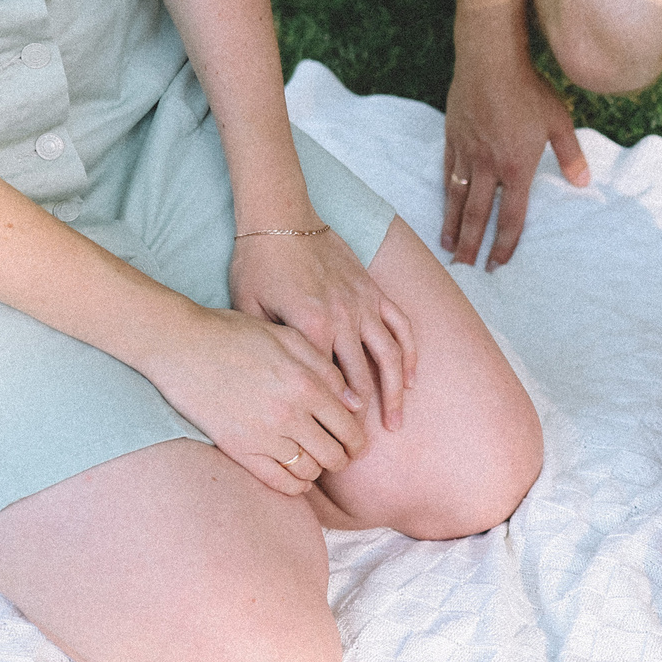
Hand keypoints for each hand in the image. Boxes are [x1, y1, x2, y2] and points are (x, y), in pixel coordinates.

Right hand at [138, 303, 369, 496]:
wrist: (181, 345)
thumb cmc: (236, 335)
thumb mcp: (289, 338)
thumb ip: (326, 370)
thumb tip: (355, 404)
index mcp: (306, 384)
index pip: (350, 428)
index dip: (357, 441)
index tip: (353, 443)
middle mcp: (289, 413)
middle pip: (334, 455)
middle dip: (342, 458)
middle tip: (338, 455)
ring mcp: (263, 434)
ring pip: (310, 471)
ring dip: (317, 470)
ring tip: (313, 460)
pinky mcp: (238, 448)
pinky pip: (279, 482)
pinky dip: (294, 486)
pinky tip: (296, 477)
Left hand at [228, 225, 416, 432]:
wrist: (280, 218)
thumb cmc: (258, 264)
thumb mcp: (250, 309)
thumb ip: (271, 346)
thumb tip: (284, 383)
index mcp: (311, 328)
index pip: (327, 382)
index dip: (331, 415)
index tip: (331, 438)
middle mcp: (343, 319)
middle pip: (361, 378)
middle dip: (365, 416)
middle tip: (365, 443)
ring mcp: (363, 304)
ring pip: (389, 357)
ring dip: (395, 392)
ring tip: (397, 421)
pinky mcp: (373, 291)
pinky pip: (400, 326)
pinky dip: (409, 353)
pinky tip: (411, 377)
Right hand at [440, 54, 590, 268]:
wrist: (490, 59)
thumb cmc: (528, 89)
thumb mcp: (559, 121)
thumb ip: (570, 155)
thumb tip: (584, 183)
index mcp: (517, 167)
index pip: (511, 217)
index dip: (504, 244)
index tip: (497, 265)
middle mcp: (489, 166)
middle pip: (479, 216)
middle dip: (472, 246)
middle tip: (465, 271)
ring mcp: (467, 154)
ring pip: (458, 199)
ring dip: (454, 227)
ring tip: (449, 249)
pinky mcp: (452, 139)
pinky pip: (447, 174)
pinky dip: (446, 195)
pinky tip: (445, 208)